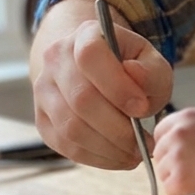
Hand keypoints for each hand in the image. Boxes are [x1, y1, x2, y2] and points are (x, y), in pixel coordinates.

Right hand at [30, 0, 173, 168]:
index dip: (117, 86)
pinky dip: (96, 157)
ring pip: (71, 127)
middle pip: (81, 99)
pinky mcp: (42, 120)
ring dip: (108, 148)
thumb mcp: (150, 61)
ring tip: (135, 153)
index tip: (142, 108)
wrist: (94, 68)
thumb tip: (135, 75)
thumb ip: (151, 70)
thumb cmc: (128, 65)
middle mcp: (55, 60)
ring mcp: (43, 91)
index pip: (90, 56)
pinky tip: (119, 157)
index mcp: (84, 36)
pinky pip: (65, 146)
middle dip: (118, 128)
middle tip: (145, 142)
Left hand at [153, 108, 194, 194]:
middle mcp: (177, 134)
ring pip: (164, 174)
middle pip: (160, 154)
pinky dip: (184, 194)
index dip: (172, 146)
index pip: (160, 132)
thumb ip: (190, 130)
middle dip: (174, 164)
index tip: (185, 155)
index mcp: (186, 117)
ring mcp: (176, 157)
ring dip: (179, 179)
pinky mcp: (178, 181)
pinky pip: (170, 190)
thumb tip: (172, 144)